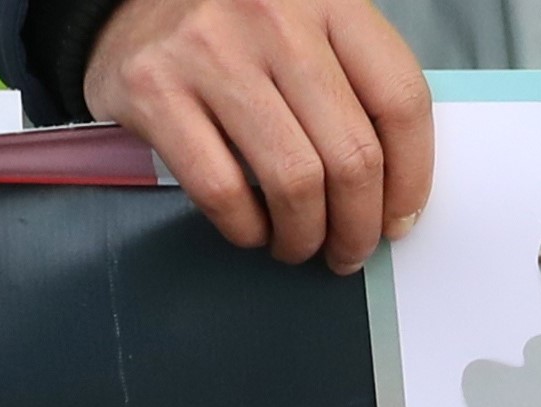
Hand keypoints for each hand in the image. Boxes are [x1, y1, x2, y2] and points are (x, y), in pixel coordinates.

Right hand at [83, 0, 434, 274]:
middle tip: (350, 249)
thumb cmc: (238, 32)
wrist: (128, 4)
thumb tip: (396, 197)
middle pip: (351, 155)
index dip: (412, 180)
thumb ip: (357, 90)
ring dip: (305, 236)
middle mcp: (273, 17)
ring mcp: (210, 50)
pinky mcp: (154, 87)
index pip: (401, 102)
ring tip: (301, 244)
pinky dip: (247, 228)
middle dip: (359, 226)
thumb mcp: (311, 32)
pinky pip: (222, 190)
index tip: (400, 219)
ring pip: (293, 181)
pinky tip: (253, 228)